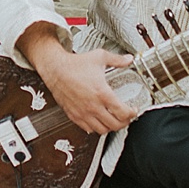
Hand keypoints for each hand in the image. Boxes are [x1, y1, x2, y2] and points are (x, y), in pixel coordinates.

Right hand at [18, 23, 136, 134]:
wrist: (55, 69)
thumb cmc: (74, 65)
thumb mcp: (99, 57)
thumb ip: (117, 60)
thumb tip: (128, 59)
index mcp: (102, 93)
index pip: (123, 112)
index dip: (132, 113)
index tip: (133, 110)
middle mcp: (93, 106)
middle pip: (115, 124)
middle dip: (124, 122)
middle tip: (126, 117)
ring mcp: (83, 112)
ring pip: (102, 130)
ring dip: (110, 127)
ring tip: (114, 120)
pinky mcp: (74, 115)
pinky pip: (88, 129)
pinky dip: (96, 128)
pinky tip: (98, 121)